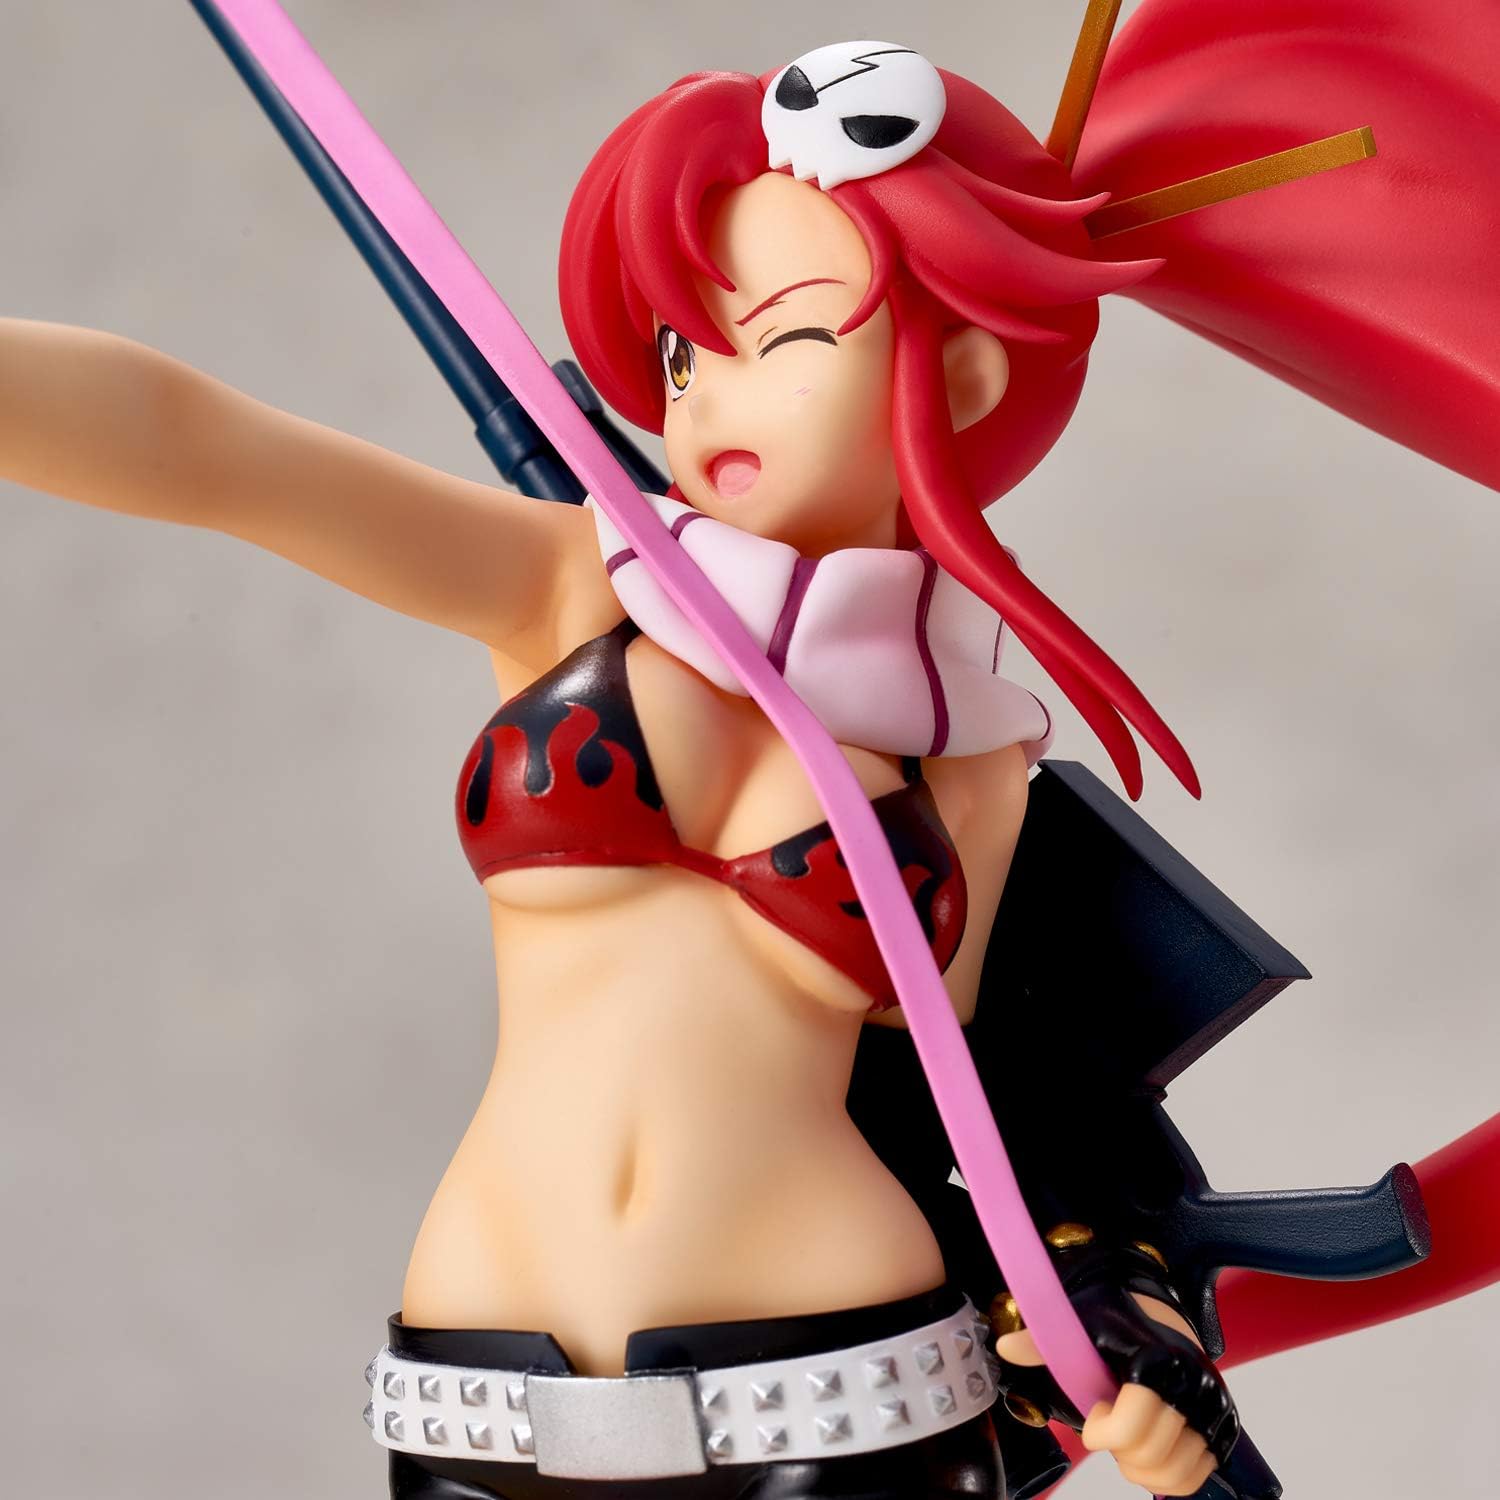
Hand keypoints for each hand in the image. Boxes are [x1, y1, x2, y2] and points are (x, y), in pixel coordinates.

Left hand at [997, 1293, 1225, 1496]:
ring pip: (1175, 1472)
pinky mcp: (1223, 1425)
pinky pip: (1196, 1476)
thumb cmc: (1113, 1317)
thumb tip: (1005, 1348)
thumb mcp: (1074, 1320)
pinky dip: (1170, 1476)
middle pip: (1150, 1454)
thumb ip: (1041, 1340)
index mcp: (1156, 1360)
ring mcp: (1213, 1408)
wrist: (1156, 1310)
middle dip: (1119, 1449)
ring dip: (1143, 1467)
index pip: (1129, 1427)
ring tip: (1128, 1438)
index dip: (1101, 1432)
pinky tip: (1149, 1451)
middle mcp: (1193, 1385)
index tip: (1093, 1414)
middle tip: (1108, 1424)